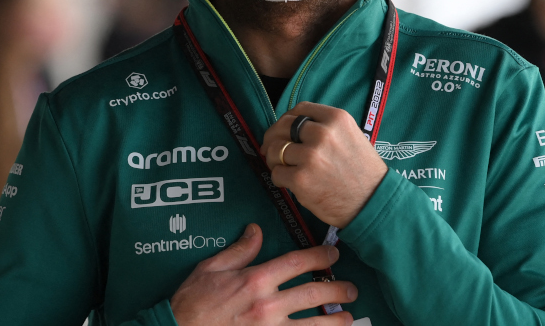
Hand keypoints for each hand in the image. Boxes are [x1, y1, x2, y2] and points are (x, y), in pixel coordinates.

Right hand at [170, 224, 356, 324]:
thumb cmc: (193, 300)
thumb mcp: (211, 267)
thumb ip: (239, 249)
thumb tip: (257, 229)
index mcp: (255, 279)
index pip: (296, 263)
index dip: (319, 258)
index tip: (332, 256)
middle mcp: (267, 305)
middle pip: (312, 294)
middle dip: (337, 290)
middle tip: (351, 289)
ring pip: (313, 325)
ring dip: (335, 321)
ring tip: (349, 318)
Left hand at [261, 102, 387, 228]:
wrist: (373, 203)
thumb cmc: (362, 171)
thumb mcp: (350, 136)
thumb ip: (324, 127)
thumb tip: (289, 127)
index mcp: (336, 118)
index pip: (300, 109)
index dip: (287, 119)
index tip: (283, 130)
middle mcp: (323, 133)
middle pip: (283, 126)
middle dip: (272, 137)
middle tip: (270, 148)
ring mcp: (311, 156)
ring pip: (275, 150)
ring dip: (273, 159)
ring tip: (280, 167)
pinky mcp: (301, 179)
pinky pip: (277, 173)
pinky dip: (279, 178)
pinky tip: (289, 182)